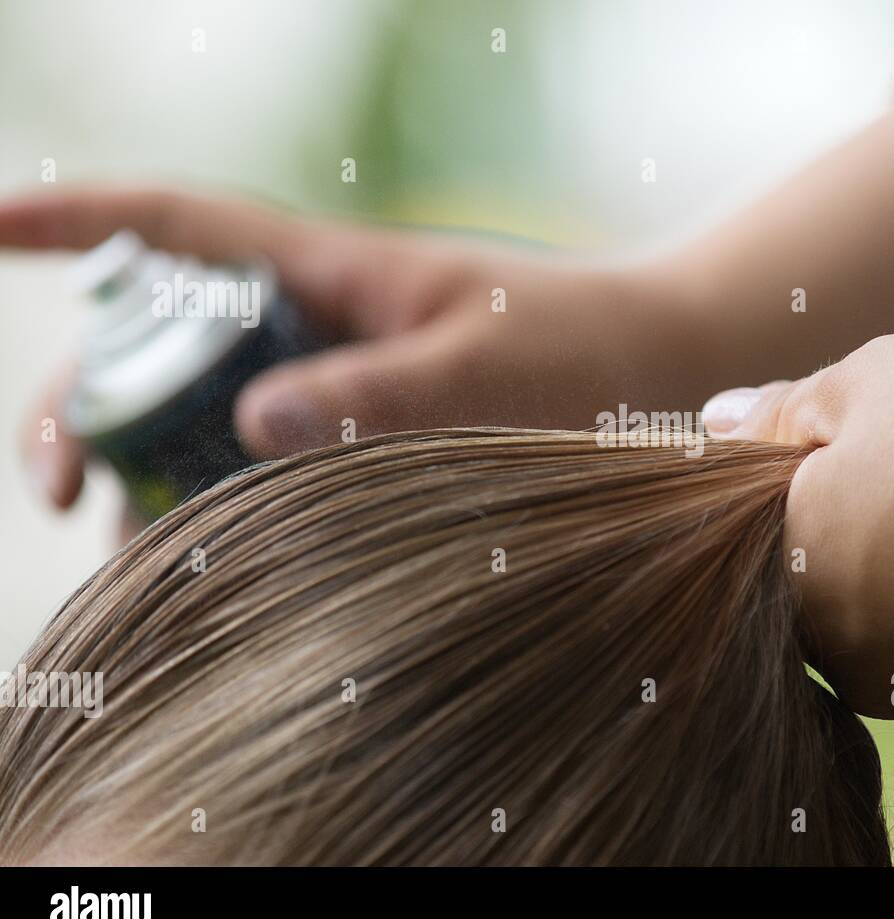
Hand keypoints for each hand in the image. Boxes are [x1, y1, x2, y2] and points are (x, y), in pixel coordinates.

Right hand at [7, 187, 711, 524]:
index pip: (179, 226)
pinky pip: (263, 447)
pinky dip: (220, 490)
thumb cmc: (582, 345)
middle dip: (90, 397)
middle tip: (64, 485)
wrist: (653, 359)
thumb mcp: (482, 368)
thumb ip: (376, 392)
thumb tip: (247, 423)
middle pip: (162, 335)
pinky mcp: (362, 419)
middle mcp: (317, 315)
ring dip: (149, 459)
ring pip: (203, 401)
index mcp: (331, 269)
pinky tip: (206, 548)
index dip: (74, 220)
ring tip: (122, 538)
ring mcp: (335, 368)